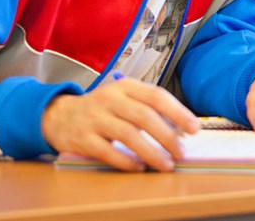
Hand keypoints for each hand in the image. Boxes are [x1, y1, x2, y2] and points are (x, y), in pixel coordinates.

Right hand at [41, 77, 200, 171]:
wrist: (60, 116)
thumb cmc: (103, 108)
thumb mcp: (124, 97)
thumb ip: (149, 107)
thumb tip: (181, 127)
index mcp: (125, 86)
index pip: (156, 96)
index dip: (178, 112)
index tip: (194, 128)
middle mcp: (109, 99)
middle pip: (144, 117)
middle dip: (167, 137)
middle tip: (181, 152)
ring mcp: (94, 119)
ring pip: (128, 135)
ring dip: (151, 152)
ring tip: (166, 164)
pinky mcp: (82, 139)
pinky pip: (108, 152)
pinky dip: (126, 162)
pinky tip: (140, 167)